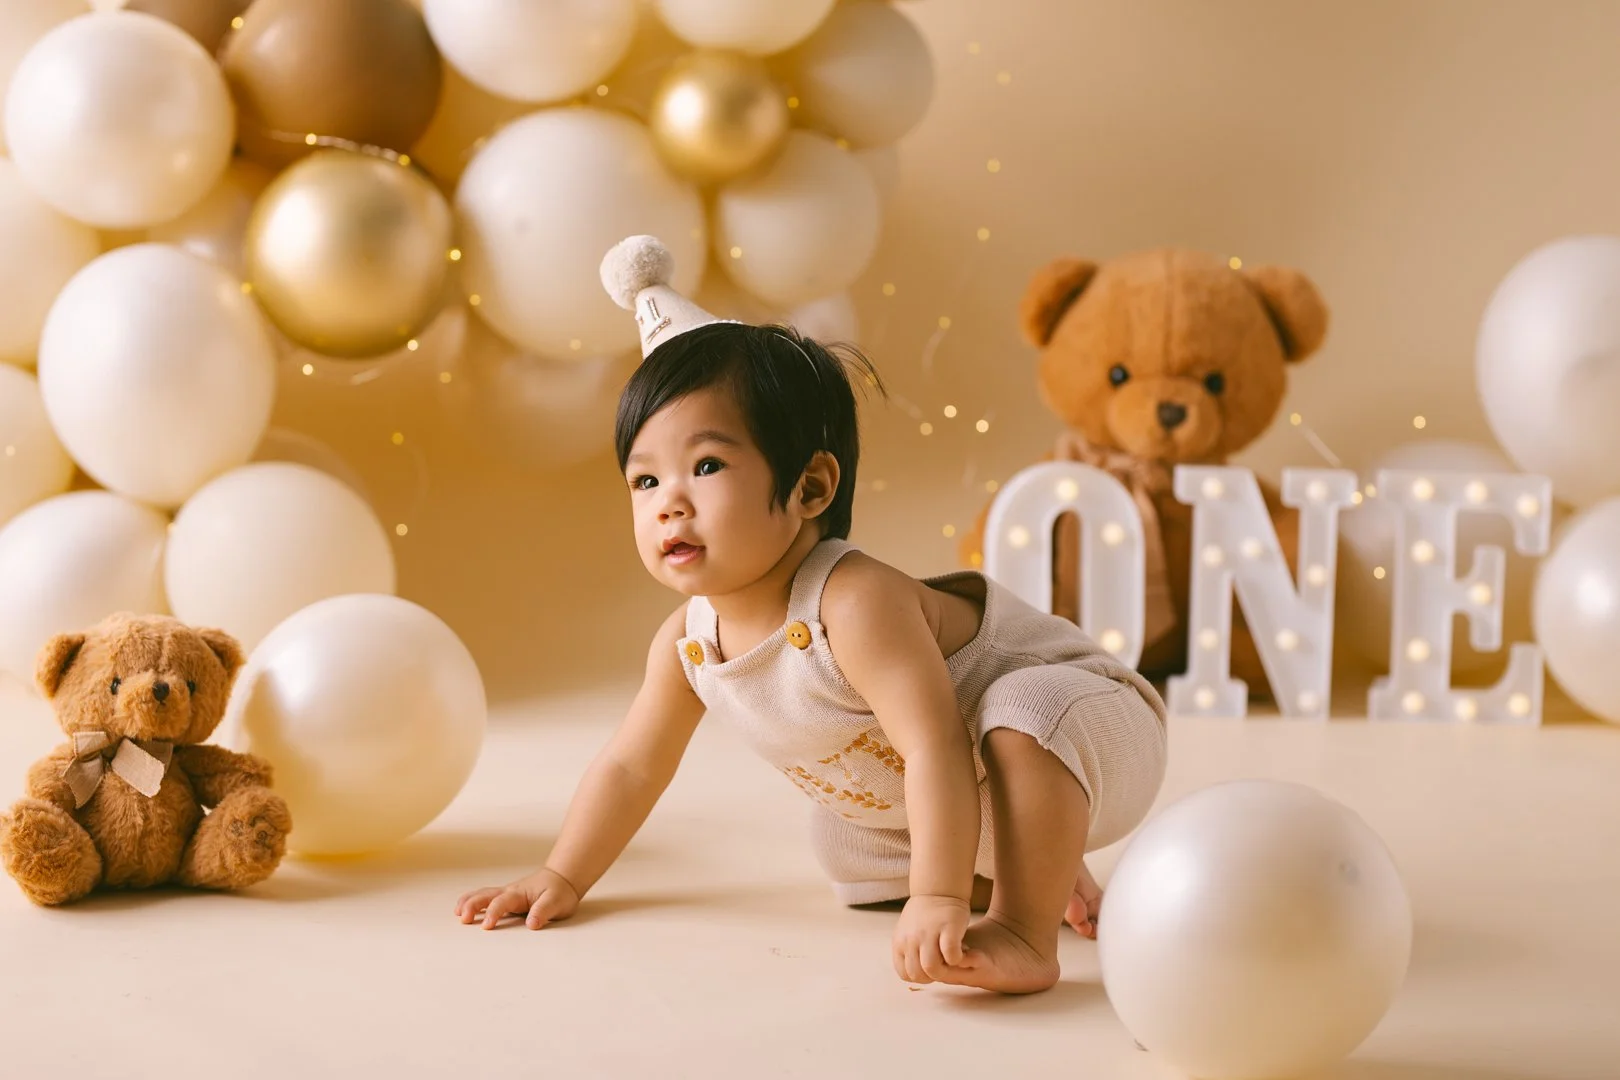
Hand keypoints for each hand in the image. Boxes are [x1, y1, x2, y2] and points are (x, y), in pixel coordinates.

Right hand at [454, 868, 579, 930]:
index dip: (493, 913)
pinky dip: (472, 901)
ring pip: (483, 895)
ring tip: (457, 913)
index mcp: (519, 893)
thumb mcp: (556, 902)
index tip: (486, 926)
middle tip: (463, 918)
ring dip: (469, 902)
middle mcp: (509, 892)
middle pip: (486, 895)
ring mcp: (506, 894)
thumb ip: (544, 911)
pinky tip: (462, 908)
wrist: (562, 879)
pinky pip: (485, 898)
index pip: (502, 903)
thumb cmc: (559, 891)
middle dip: (472, 905)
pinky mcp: (505, 899)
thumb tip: (531, 924)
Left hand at [892, 894, 970, 983]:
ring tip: (950, 961)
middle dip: (931, 976)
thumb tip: (911, 974)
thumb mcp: (907, 932)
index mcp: (899, 942)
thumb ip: (907, 951)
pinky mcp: (948, 929)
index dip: (920, 976)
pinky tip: (960, 951)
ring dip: (944, 970)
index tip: (929, 968)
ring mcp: (928, 934)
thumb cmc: (925, 916)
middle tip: (942, 966)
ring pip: (932, 969)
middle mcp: (910, 939)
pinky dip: (956, 959)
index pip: (905, 974)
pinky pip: (951, 956)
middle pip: (918, 975)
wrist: (938, 889)